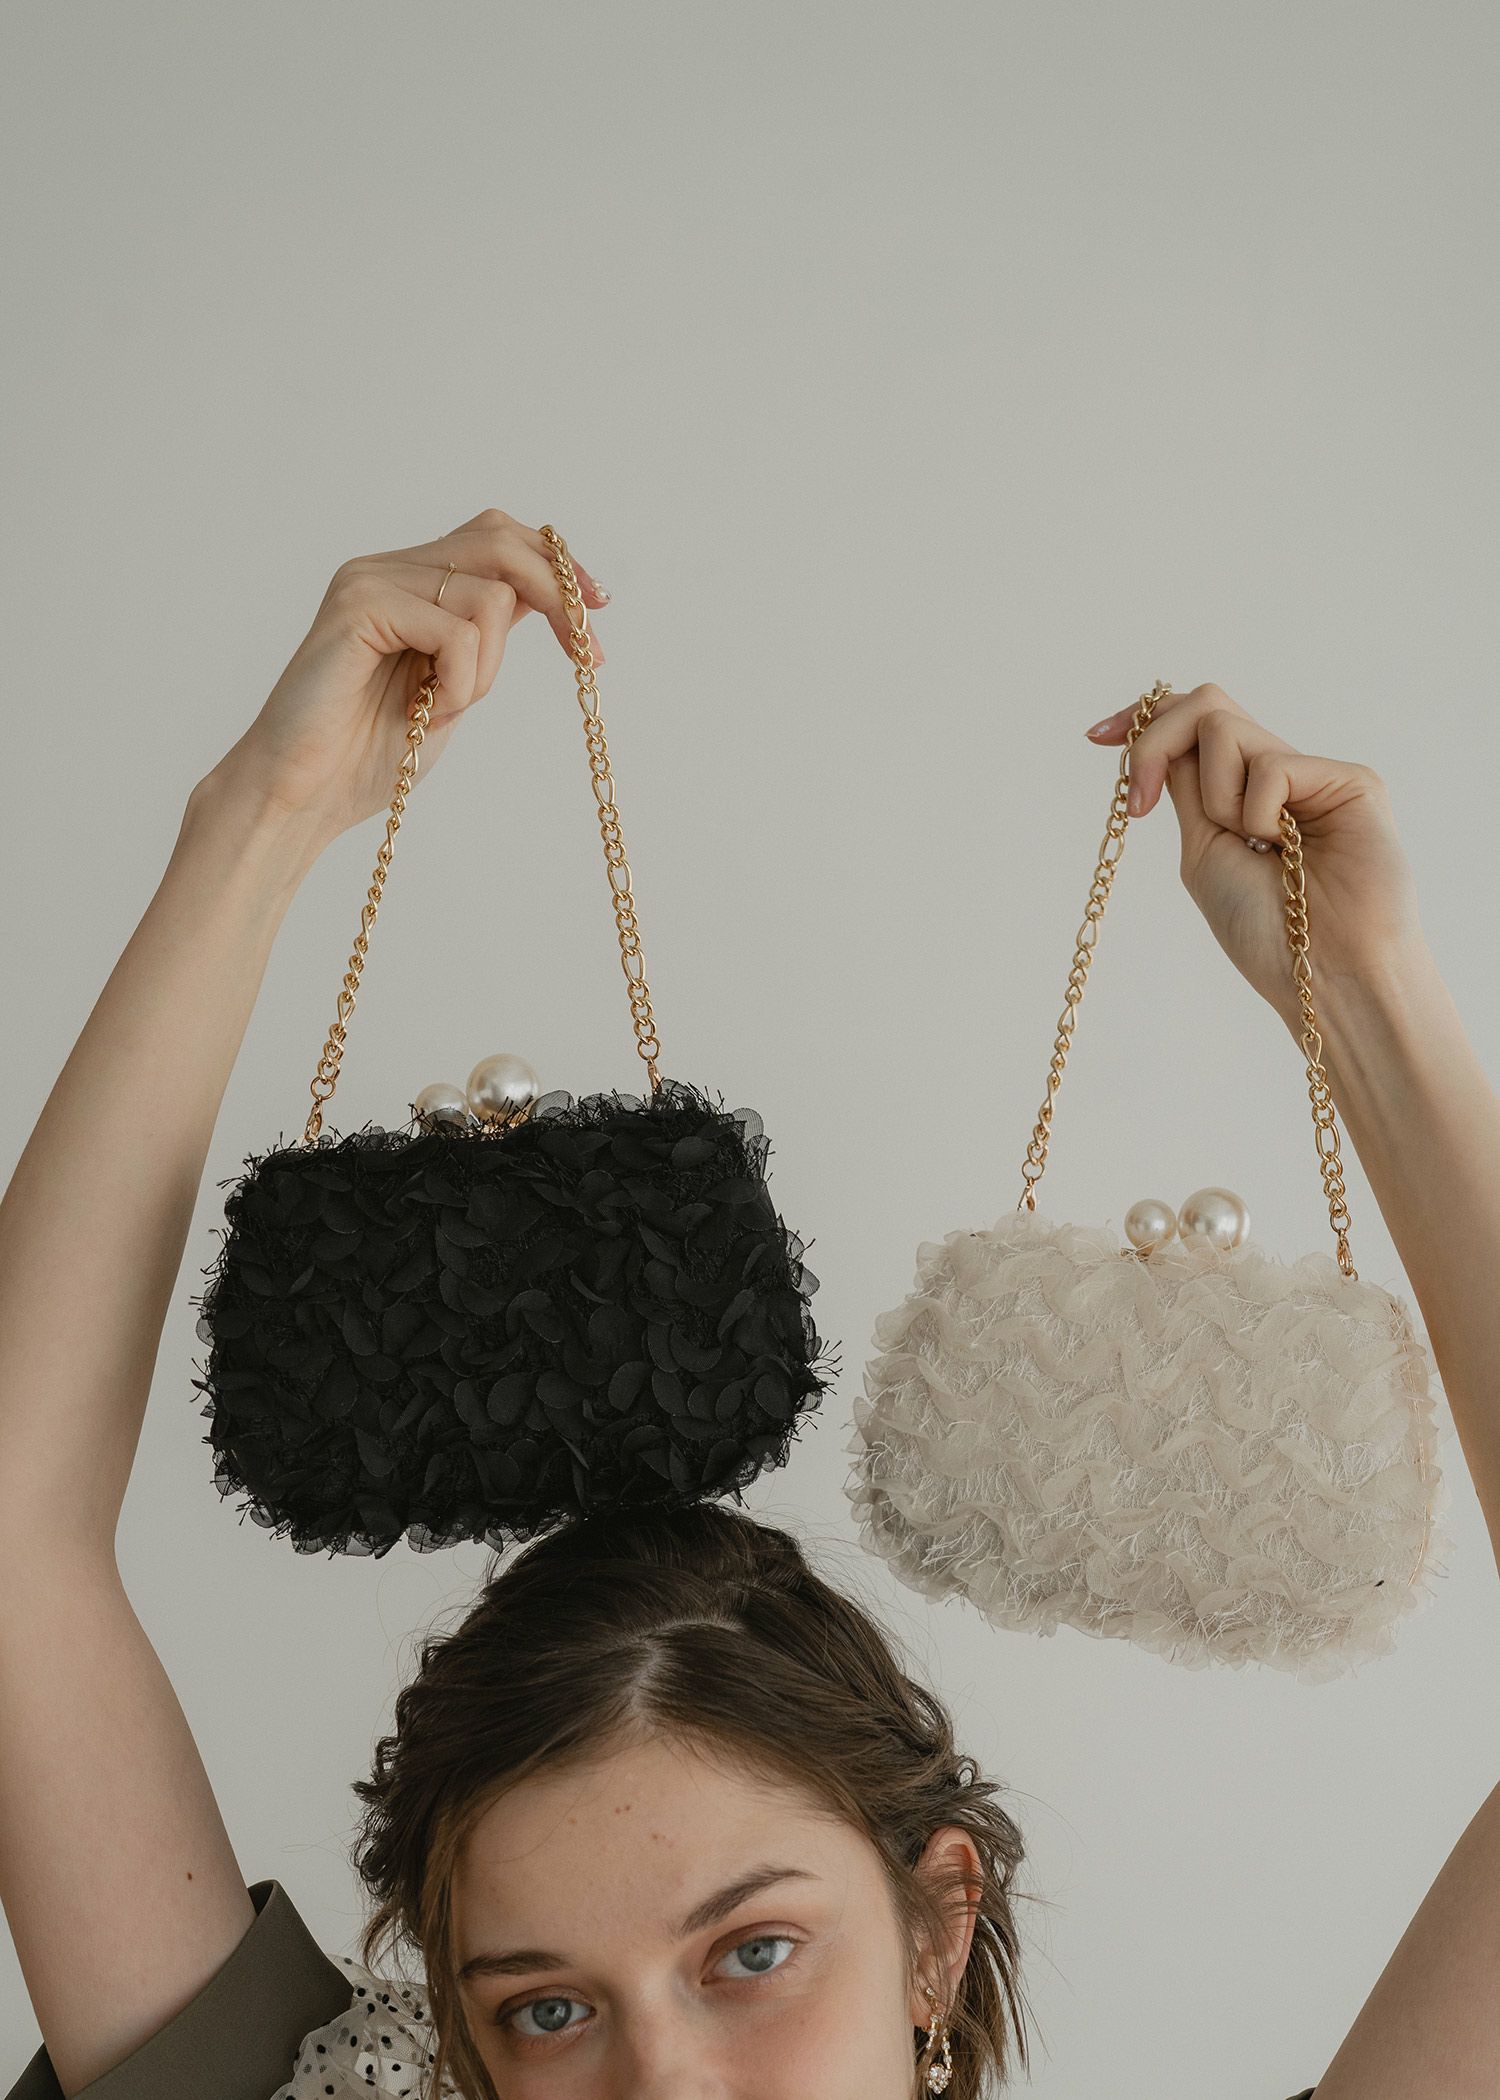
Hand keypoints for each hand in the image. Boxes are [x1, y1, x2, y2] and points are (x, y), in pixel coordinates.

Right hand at [201, 508, 610, 845]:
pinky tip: (431, 708)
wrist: (302, 796)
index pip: (497, 537)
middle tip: (588, 653)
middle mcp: (388, 568)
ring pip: (488, 595)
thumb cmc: (369, 756)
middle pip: (499, 538)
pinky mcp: (357, 607)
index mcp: (410, 582)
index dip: (555, 565)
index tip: (600, 606)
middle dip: (557, 593)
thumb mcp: (453, 687)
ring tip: (450, 707)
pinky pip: (455, 631)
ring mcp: (369, 581)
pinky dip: (463, 680)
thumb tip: (552, 597)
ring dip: (491, 668)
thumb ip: (485, 638)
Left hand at [1085, 684, 1428, 1036]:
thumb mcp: (1202, 849)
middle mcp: (1281, 775)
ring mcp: (1316, 774)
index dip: (1144, 721)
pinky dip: (1257, 812)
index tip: (1097, 737)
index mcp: (1244, 794)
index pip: (1194, 726)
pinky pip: (1270, 764)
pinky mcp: (1351, 779)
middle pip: (1205, 705)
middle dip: (1153, 743)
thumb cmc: (1264, 929)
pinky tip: (1287, 850)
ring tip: (1251, 846)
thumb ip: (1188, 787)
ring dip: (1214, 796)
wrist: (1320, 973)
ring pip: (1225, 728)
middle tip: (1140, 803)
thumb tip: (1160, 733)